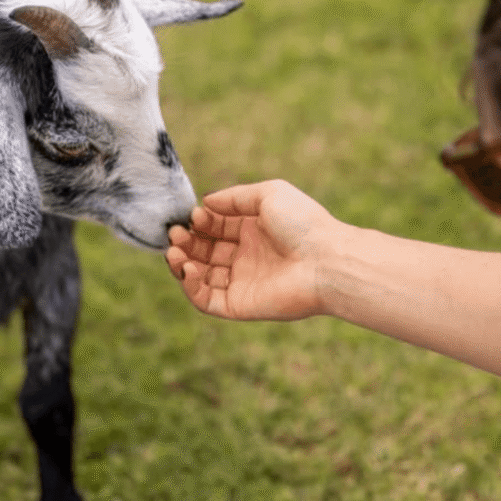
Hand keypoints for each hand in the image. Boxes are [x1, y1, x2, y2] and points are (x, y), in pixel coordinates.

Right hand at [165, 179, 339, 320]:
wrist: (327, 260)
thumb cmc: (304, 223)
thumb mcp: (269, 195)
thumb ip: (234, 197)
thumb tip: (205, 204)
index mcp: (254, 232)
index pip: (215, 228)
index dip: (199, 222)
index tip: (193, 216)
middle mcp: (246, 258)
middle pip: (203, 252)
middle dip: (185, 242)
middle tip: (175, 234)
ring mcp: (242, 283)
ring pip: (200, 277)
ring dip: (181, 264)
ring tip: (174, 251)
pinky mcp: (239, 305)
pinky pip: (206, 300)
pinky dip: (190, 287)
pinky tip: (188, 268)